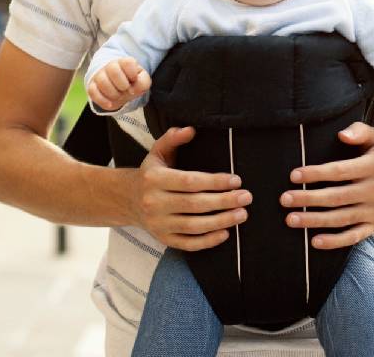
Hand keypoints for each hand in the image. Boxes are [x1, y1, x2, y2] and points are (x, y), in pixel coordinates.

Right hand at [88, 57, 150, 110]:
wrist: (119, 87)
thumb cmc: (131, 82)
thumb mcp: (142, 81)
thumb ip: (143, 82)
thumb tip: (132, 89)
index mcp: (124, 62)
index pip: (127, 62)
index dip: (132, 73)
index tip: (134, 79)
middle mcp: (110, 66)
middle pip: (113, 70)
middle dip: (122, 84)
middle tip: (126, 90)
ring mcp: (100, 76)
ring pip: (102, 81)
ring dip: (113, 93)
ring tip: (118, 96)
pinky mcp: (92, 86)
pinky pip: (93, 91)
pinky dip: (102, 100)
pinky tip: (110, 104)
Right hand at [131, 126, 251, 250]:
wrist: (127, 200)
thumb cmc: (150, 174)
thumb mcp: (157, 152)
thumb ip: (172, 139)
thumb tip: (190, 129)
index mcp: (154, 179)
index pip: (189, 181)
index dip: (214, 181)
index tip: (236, 180)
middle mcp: (154, 203)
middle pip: (194, 204)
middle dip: (224, 201)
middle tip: (246, 197)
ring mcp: (158, 224)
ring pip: (193, 226)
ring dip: (221, 221)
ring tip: (242, 214)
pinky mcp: (163, 239)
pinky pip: (187, 243)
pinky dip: (207, 241)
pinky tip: (225, 233)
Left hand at [279, 122, 373, 249]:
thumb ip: (359, 131)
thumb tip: (341, 135)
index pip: (339, 171)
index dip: (315, 174)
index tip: (294, 176)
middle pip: (336, 197)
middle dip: (308, 199)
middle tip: (284, 199)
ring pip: (341, 218)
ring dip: (314, 220)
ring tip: (291, 219)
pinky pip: (353, 236)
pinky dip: (334, 241)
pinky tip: (314, 241)